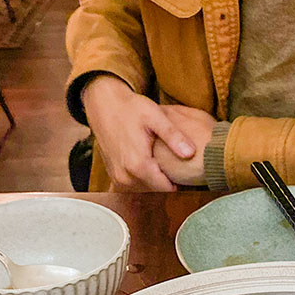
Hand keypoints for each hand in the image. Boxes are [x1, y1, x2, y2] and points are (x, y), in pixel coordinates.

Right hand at [82, 76, 202, 190]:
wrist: (104, 104)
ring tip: (164, 162)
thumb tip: (191, 153)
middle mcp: (125, 176)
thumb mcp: (155, 117)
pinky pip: (135, 185)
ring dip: (156, 179)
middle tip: (177, 163)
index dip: (179, 179)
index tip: (187, 169)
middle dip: (168, 179)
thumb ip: (173, 136)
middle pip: (156, 189)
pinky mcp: (114, 176)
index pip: (166, 188)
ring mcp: (118, 178)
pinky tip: (151, 162)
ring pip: (146, 188)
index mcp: (138, 165)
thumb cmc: (131, 108)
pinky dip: (144, 177)